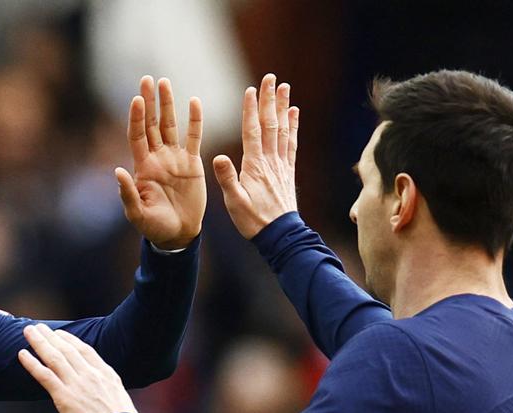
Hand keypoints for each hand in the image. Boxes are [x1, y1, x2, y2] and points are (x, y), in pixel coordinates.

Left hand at [17, 324, 136, 412]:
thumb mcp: (118, 396)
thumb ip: (105, 387)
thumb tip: (98, 388)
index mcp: (105, 372)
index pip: (84, 350)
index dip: (69, 340)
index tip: (59, 334)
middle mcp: (90, 374)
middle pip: (66, 349)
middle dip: (50, 336)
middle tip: (37, 327)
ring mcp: (76, 384)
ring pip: (54, 357)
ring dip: (39, 342)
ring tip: (27, 332)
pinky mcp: (64, 397)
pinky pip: (44, 375)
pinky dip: (32, 363)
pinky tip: (22, 354)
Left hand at [118, 76, 205, 249]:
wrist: (178, 234)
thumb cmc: (154, 227)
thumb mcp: (138, 214)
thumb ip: (128, 194)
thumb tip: (117, 170)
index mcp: (142, 167)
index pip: (137, 136)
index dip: (136, 118)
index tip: (137, 99)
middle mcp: (157, 158)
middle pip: (151, 124)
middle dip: (149, 102)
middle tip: (147, 79)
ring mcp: (175, 158)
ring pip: (170, 125)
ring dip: (167, 104)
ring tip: (164, 82)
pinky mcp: (192, 163)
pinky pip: (194, 137)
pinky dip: (195, 120)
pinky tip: (194, 102)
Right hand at [213, 73, 299, 239]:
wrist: (279, 235)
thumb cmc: (253, 221)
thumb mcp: (234, 202)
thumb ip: (227, 179)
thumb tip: (218, 156)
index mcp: (255, 166)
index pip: (252, 131)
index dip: (251, 110)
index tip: (251, 90)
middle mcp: (270, 160)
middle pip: (270, 124)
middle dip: (270, 100)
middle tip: (271, 78)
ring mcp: (281, 164)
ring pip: (282, 129)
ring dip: (283, 107)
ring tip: (285, 87)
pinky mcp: (287, 171)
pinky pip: (291, 143)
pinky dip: (292, 126)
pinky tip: (294, 113)